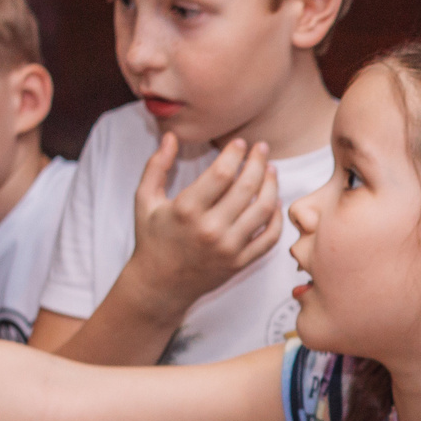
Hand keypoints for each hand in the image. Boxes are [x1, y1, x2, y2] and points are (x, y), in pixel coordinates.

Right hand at [120, 137, 281, 314]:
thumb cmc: (152, 239)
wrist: (159, 285)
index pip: (222, 173)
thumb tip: (170, 136)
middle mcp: (210, 230)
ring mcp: (228, 249)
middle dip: (258, 162)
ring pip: (263, 210)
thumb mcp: (144, 200)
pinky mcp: (240, 263)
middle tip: (261, 148)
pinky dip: (276, 217)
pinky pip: (269, 238)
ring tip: (271, 170)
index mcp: (186, 210)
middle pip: (247, 187)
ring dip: (272, 185)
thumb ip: (156, 166)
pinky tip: (273, 201)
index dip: (235, 154)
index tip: (240, 143)